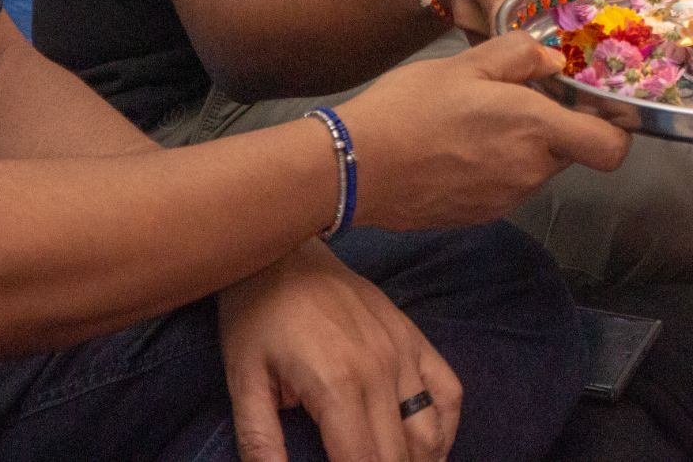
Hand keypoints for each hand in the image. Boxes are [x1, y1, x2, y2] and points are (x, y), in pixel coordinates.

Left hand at [218, 241, 460, 461]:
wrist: (283, 251)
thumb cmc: (257, 315)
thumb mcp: (244, 380)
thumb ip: (260, 441)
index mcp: (338, 386)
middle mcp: (381, 372)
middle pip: (397, 457)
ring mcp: (403, 352)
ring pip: (428, 433)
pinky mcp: (413, 337)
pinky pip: (448, 391)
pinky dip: (445, 429)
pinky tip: (429, 450)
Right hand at [339, 32, 630, 229]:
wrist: (355, 169)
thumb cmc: (409, 107)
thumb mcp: (464, 64)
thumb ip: (518, 56)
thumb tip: (551, 62)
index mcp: (534, 128)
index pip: (611, 148)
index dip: (615, 129)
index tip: (597, 106)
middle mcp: (530, 170)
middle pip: (571, 152)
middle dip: (558, 127)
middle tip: (520, 98)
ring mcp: (506, 198)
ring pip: (537, 167)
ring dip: (524, 146)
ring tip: (479, 120)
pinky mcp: (482, 214)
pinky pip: (508, 185)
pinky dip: (497, 166)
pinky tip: (459, 147)